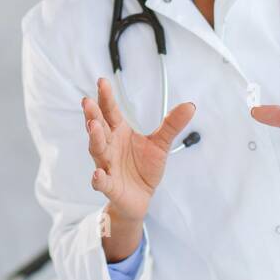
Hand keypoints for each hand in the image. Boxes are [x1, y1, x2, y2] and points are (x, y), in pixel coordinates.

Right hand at [81, 76, 195, 223]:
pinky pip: (102, 182)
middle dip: (93, 115)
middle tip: (88, 101)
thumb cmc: (144, 168)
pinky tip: (98, 174)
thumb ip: (172, 124)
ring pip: (97, 150)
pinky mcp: (110, 186)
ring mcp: (107, 165)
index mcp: (119, 132)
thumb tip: (190, 105)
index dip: (106, 97)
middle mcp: (109, 146)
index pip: (110, 111)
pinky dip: (99, 178)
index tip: (102, 81)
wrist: (141, 198)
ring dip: (94, 138)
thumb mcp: (160, 144)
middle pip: (99, 128)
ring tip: (93, 126)